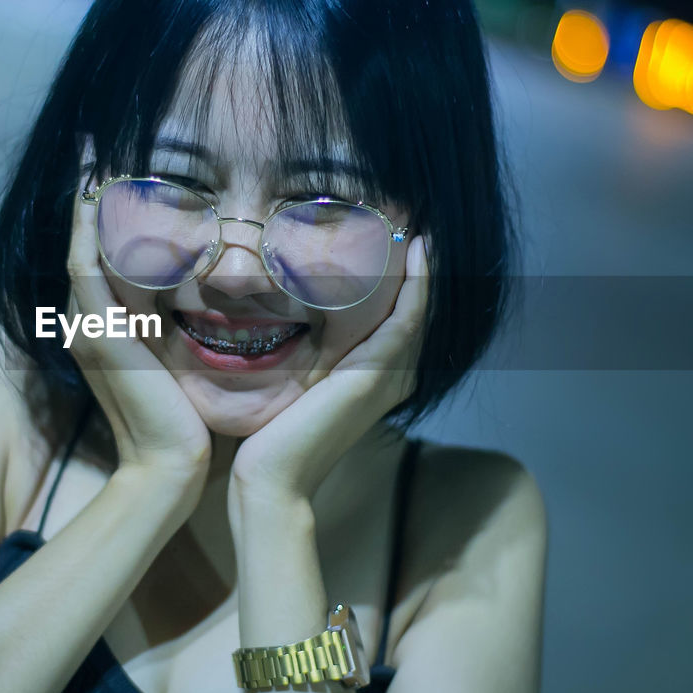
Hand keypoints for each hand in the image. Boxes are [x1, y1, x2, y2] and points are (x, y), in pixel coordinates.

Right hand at [65, 179, 211, 484]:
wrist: (171, 467)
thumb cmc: (184, 421)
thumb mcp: (178, 362)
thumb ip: (178, 328)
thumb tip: (218, 289)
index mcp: (106, 326)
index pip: (98, 253)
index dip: (101, 211)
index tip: (115, 169)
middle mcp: (88, 321)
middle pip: (82, 241)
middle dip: (88, 194)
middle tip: (98, 146)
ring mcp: (86, 327)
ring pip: (79, 245)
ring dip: (85, 200)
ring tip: (96, 154)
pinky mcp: (97, 334)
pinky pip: (85, 266)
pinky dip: (88, 228)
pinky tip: (98, 192)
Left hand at [229, 234, 430, 502]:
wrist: (270, 478)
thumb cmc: (270, 437)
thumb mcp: (293, 383)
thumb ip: (303, 353)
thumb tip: (282, 312)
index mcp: (377, 378)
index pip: (400, 314)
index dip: (404, 274)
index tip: (395, 230)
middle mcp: (394, 376)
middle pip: (417, 307)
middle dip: (418, 263)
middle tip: (413, 214)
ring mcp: (391, 376)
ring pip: (419, 307)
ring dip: (422, 265)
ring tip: (418, 221)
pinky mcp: (378, 374)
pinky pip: (408, 318)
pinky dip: (416, 283)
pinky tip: (415, 250)